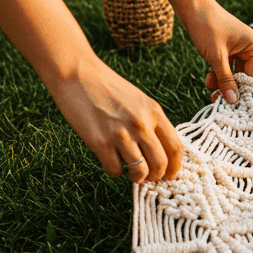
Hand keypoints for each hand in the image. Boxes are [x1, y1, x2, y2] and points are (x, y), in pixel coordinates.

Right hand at [48, 57, 184, 182]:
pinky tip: (111, 163)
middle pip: (160, 164)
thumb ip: (151, 122)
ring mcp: (121, 134)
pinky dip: (115, 172)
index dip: (175, 167)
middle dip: (156, 177)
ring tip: (131, 173)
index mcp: (154, 112)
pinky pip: (115, 170)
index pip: (176, 148)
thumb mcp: (139, 100)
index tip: (169, 175)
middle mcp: (141, 124)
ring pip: (140, 171)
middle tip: (149, 178)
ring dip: (136, 177)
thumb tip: (160, 151)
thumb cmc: (107, 87)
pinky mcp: (100, 143)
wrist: (76, 75)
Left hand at [179, 0, 252, 103]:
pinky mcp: (227, 49)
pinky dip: (218, 75)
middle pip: (243, 76)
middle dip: (229, 87)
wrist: (190, 6)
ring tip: (209, 86)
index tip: (232, 104)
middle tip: (216, 99)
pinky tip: (208, 78)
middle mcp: (249, 47)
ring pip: (233, 74)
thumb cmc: (206, 26)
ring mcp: (238, 49)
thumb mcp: (216, 57)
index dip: (243, 90)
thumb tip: (233, 101)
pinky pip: (226, 68)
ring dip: (221, 82)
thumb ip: (225, 79)